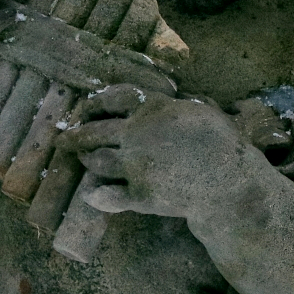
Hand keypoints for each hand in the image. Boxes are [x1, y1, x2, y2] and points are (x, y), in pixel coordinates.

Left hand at [55, 85, 251, 219]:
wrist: (229, 181)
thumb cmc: (225, 143)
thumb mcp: (204, 112)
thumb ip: (182, 106)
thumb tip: (178, 99)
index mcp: (154, 109)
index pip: (114, 98)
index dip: (96, 102)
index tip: (86, 106)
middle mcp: (137, 134)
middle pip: (95, 130)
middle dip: (76, 133)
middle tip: (64, 137)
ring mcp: (134, 165)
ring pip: (98, 160)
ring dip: (86, 159)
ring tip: (82, 159)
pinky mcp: (137, 194)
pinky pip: (107, 195)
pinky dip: (96, 194)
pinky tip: (91, 193)